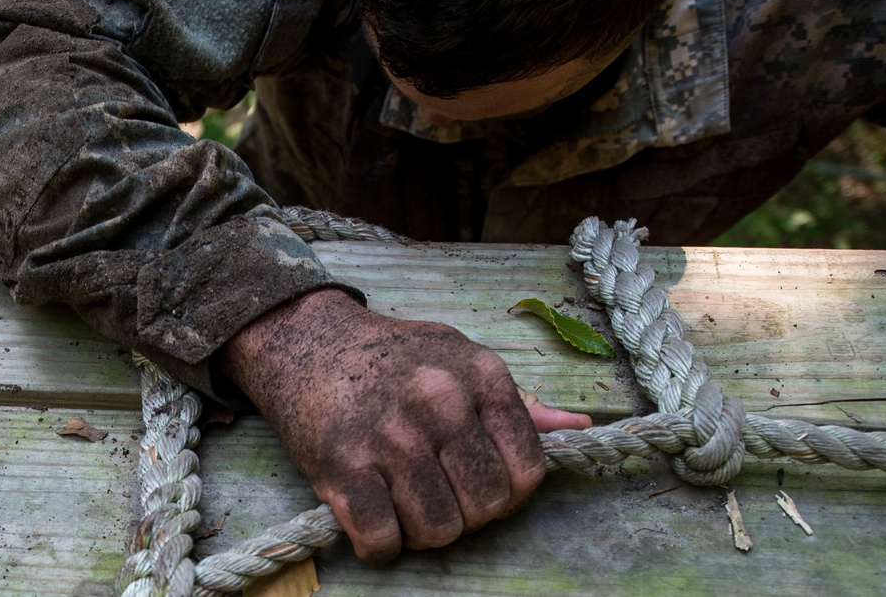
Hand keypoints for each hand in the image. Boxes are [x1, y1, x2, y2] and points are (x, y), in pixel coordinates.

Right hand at [219, 289, 585, 561]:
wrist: (306, 341)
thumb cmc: (392, 356)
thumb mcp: (460, 357)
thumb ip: (518, 402)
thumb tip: (578, 427)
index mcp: (480, 374)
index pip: (528, 467)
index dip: (512, 491)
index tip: (486, 485)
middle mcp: (440, 402)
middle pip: (486, 505)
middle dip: (469, 513)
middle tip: (441, 492)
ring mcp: (389, 436)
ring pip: (438, 530)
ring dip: (424, 529)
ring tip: (406, 499)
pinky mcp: (341, 468)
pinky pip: (382, 541)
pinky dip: (381, 543)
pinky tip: (375, 513)